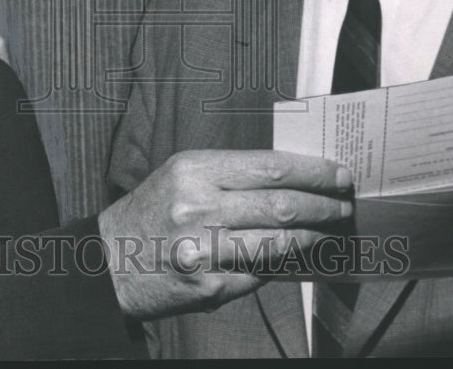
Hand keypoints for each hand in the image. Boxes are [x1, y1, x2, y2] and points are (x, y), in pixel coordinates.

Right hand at [98, 149, 351, 318]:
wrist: (108, 261)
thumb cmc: (150, 212)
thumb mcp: (181, 175)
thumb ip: (230, 175)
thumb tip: (290, 181)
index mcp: (194, 170)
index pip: (270, 166)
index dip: (312, 171)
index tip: (338, 173)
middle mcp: (198, 206)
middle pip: (281, 203)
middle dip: (322, 204)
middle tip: (344, 204)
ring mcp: (204, 249)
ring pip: (278, 241)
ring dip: (312, 236)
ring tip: (328, 230)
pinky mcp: (208, 286)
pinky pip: (259, 273)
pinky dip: (280, 264)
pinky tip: (292, 256)